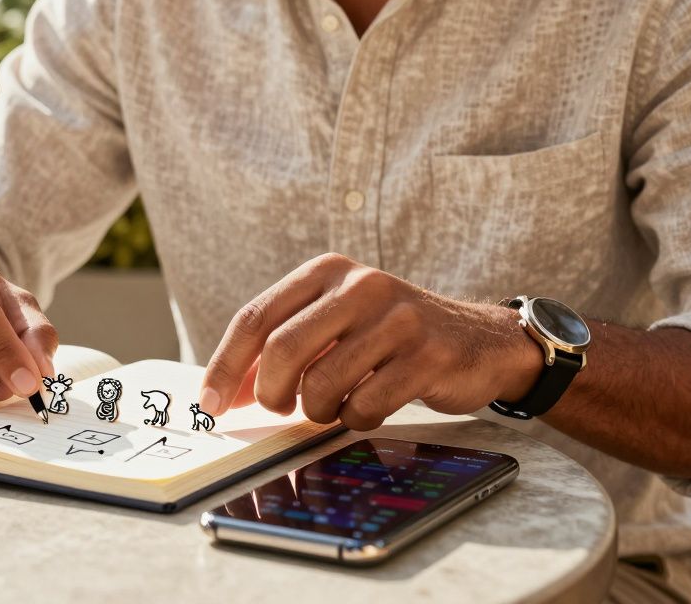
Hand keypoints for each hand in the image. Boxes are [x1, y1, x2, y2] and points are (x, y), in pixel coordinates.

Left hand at [198, 253, 541, 429]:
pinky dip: (356, 418)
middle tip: (280, 408)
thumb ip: (282, 348)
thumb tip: (225, 394)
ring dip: (318, 410)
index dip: (226, 365)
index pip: (255, 317)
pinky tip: (370, 406)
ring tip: (334, 405)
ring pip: (321, 383)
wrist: (481, 341)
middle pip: (282, 349)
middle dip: (270, 393)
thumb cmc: (390, 337)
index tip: (210, 405)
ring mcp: (396, 319)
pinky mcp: (427, 355)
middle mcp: (359, 286)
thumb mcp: (335, 324)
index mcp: (326, 271)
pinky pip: (365, 405)